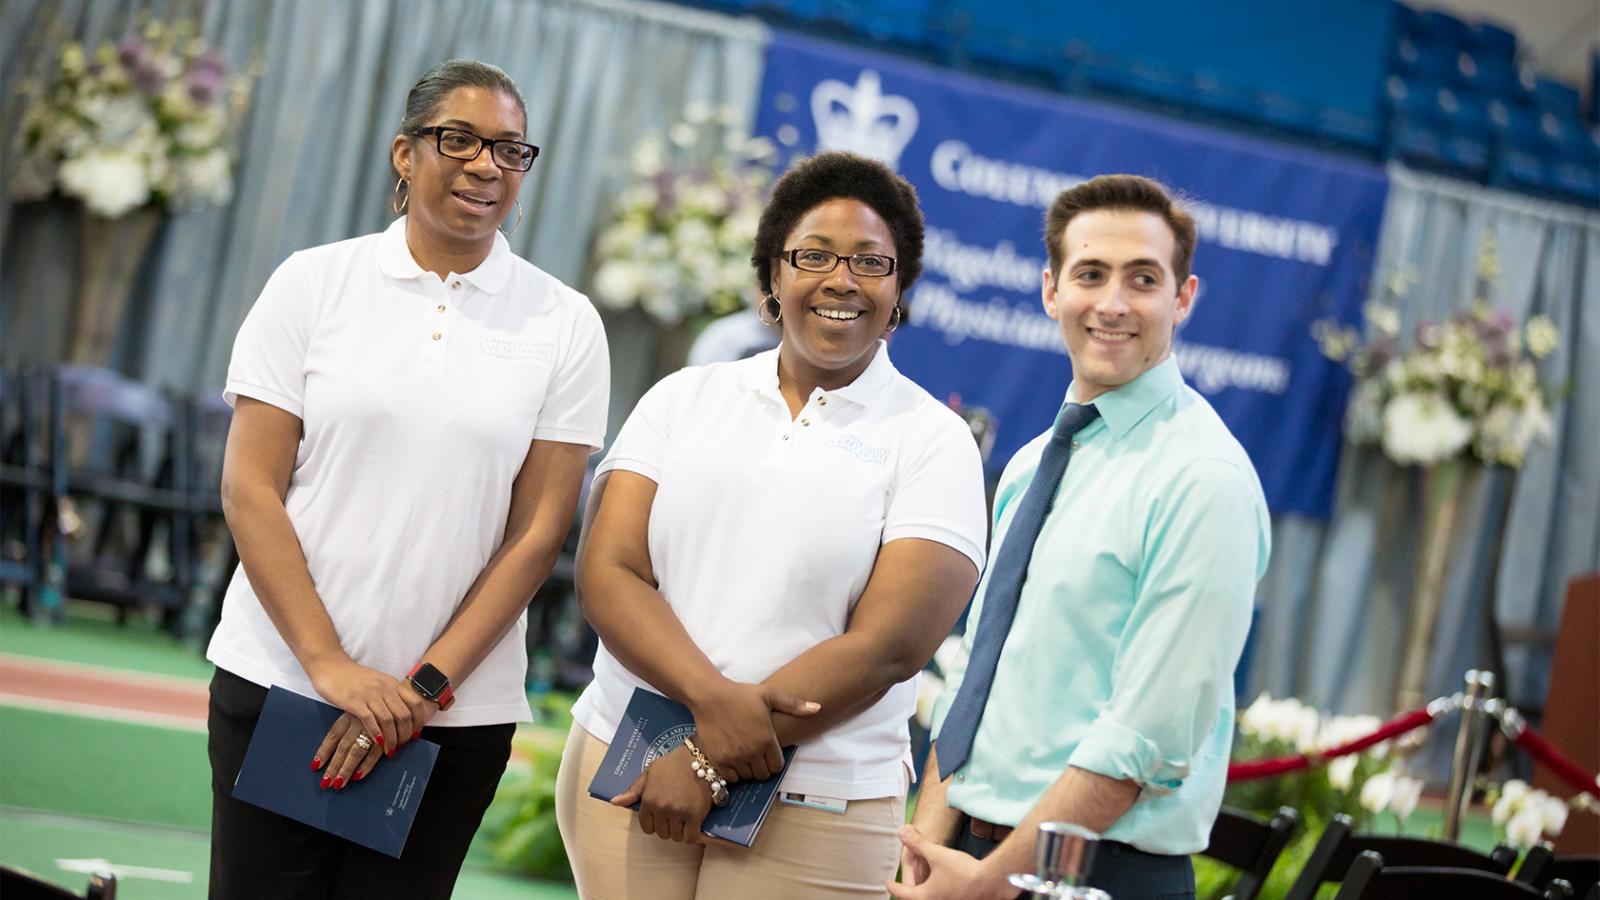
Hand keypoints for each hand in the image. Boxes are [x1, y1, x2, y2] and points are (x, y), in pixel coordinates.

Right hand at [307, 658, 433, 783]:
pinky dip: (375, 733)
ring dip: (391, 738)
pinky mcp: (354, 701)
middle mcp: (384, 688)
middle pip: (403, 715)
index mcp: (392, 684)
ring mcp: (369, 694)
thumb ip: (389, 695)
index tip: (416, 734)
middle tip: (401, 746)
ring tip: (390, 750)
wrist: (330, 665)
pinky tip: (377, 742)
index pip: (415, 703)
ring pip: (388, 720)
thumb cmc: (354, 677)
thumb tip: (401, 715)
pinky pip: (369, 720)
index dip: (418, 721)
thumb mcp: (378, 682)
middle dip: (405, 734)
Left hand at [612, 745, 713, 842]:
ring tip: (684, 819)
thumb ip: (633, 790)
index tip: (662, 817)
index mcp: (648, 800)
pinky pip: (690, 837)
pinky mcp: (695, 816)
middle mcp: (661, 809)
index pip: (646, 827)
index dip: (654, 824)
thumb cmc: (673, 763)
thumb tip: (614, 802)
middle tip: (675, 817)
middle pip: (662, 834)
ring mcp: (678, 813)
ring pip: (675, 837)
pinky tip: (693, 825)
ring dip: (680, 831)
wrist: (700, 757)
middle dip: (667, 827)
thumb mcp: (649, 772)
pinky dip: (691, 835)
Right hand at [689, 681, 818, 781]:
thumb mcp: (770, 695)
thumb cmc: (741, 694)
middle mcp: (752, 752)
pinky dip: (733, 772)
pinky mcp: (719, 760)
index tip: (768, 753)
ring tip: (744, 755)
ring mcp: (734, 758)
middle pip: (763, 774)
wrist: (710, 696)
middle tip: (756, 755)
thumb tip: (818, 708)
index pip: (777, 766)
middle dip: (762, 766)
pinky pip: (731, 777)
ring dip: (747, 769)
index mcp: (766, 739)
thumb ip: (794, 704)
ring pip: (747, 776)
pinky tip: (733, 758)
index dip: (774, 761)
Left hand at [886, 825, 1013, 899]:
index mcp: (924, 896)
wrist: (991, 882)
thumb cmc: (963, 871)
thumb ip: (917, 844)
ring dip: (924, 895)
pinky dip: (938, 896)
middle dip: (908, 894)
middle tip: (903, 889)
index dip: (893, 886)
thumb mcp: (936, 854)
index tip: (888, 883)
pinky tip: (944, 891)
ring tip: (922, 889)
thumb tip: (901, 831)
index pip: (902, 892)